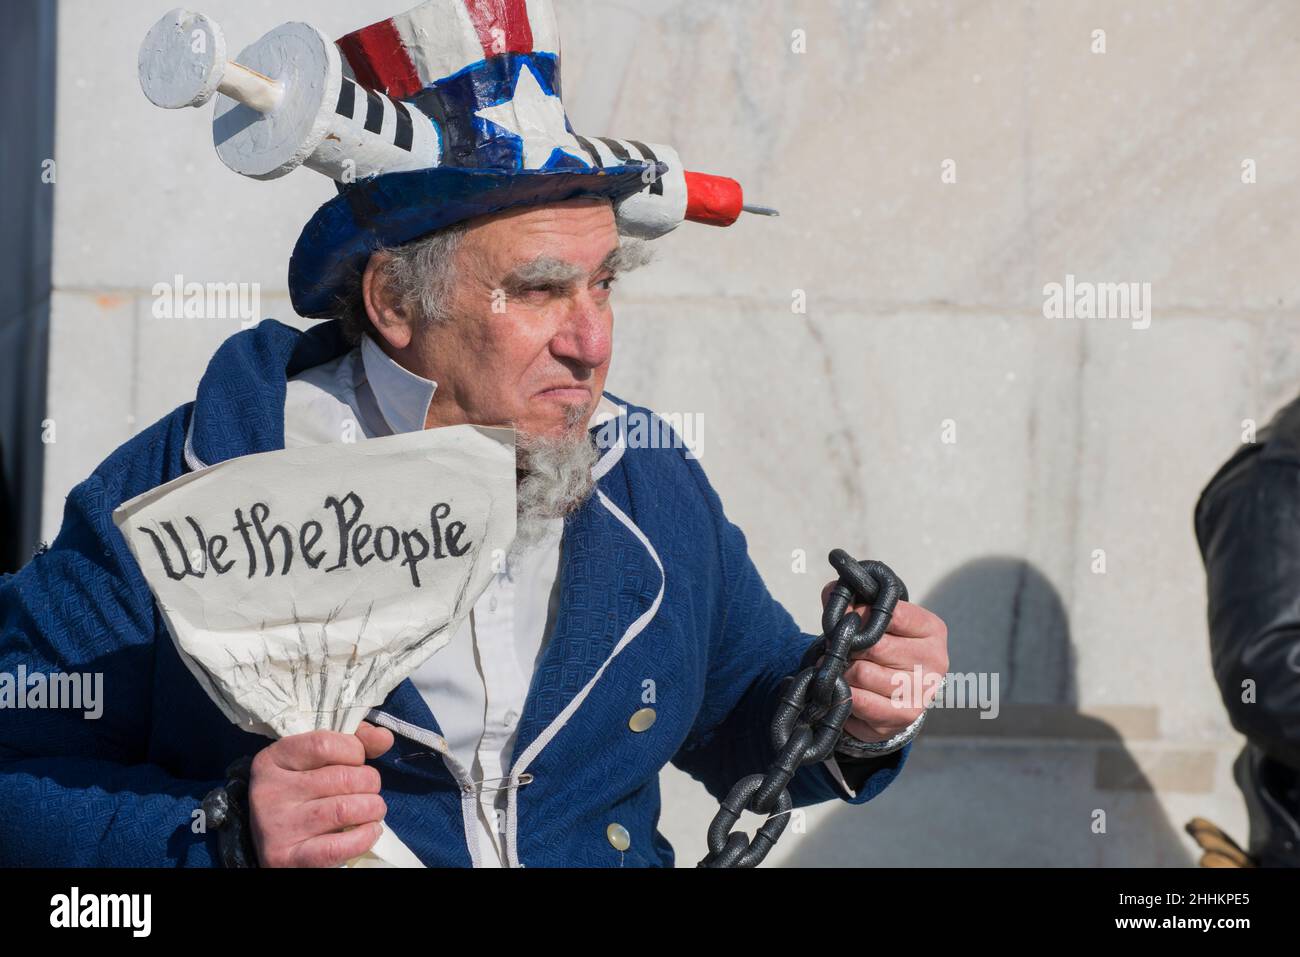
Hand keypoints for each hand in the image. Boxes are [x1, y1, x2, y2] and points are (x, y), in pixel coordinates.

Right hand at [249, 721, 393, 867]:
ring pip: (344, 810)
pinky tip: (370, 831)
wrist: (271, 842)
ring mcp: (276, 827)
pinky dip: (364, 837)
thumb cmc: (301, 794)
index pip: (324, 744)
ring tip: (373, 809)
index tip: (358, 761)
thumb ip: (352, 743)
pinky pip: (338, 846)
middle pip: (341, 778)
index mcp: (273, 760)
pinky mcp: (286, 858)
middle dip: (369, 782)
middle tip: (369, 790)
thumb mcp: (316, 761)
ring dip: (372, 808)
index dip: (354, 751)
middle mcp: (269, 791)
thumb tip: (384, 737)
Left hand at [820, 582, 948, 743]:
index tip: (848, 619)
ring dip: (842, 671)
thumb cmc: (884, 648)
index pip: (892, 613)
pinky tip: (844, 689)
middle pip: (873, 646)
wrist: (896, 694)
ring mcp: (924, 691)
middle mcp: (935, 660)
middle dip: (847, 646)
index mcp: (932, 629)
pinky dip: (843, 693)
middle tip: (837, 648)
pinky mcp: (905, 716)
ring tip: (840, 668)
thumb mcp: (876, 620)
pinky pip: (860, 701)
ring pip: (862, 673)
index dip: (860, 614)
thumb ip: (853, 600)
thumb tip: (836, 592)